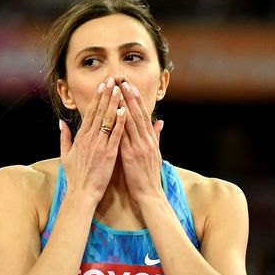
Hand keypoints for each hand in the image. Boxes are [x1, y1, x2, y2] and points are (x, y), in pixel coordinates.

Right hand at [60, 78, 126, 202]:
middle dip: (107, 94)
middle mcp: (89, 138)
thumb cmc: (75, 176)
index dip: (97, 98)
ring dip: (114, 103)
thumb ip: (64, 137)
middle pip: (99, 112)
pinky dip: (120, 122)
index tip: (102, 86)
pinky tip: (125, 110)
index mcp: (80, 137)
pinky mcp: (109, 154)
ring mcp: (99, 145)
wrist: (82, 193)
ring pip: (108, 120)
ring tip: (120, 89)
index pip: (90, 113)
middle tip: (113, 80)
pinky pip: (116, 135)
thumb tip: (61, 123)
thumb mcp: (65, 155)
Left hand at [118, 81, 163, 204]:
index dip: (136, 100)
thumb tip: (160, 123)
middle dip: (130, 97)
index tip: (130, 86)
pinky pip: (125, 136)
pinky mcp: (131, 155)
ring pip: (131, 122)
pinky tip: (115, 114)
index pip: (143, 115)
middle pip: (137, 114)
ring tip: (118, 91)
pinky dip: (120, 124)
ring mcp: (139, 147)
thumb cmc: (149, 176)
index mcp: (150, 140)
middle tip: (123, 81)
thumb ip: (156, 137)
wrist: (150, 194)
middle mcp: (146, 140)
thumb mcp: (156, 153)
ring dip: (124, 105)